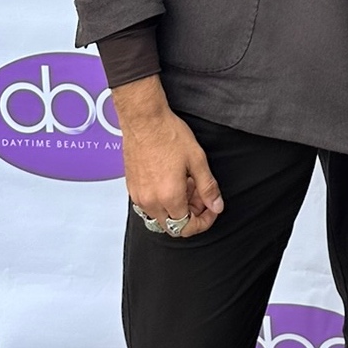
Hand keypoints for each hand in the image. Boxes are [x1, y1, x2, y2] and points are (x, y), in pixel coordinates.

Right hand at [113, 76, 223, 236]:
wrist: (144, 120)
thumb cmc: (168, 134)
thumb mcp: (197, 160)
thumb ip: (208, 188)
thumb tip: (216, 206)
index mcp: (169, 197)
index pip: (187, 227)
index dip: (204, 221)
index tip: (211, 209)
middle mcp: (150, 201)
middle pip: (173, 226)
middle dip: (191, 215)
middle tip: (201, 196)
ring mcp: (138, 195)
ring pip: (160, 216)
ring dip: (177, 208)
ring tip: (187, 185)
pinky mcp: (132, 188)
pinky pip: (149, 205)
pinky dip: (163, 200)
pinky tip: (173, 181)